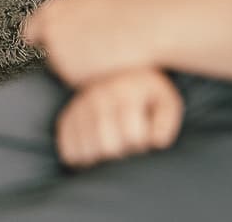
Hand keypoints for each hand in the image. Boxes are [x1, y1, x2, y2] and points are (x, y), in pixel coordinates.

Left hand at [24, 0, 167, 86]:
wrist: (152, 27)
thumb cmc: (132, 10)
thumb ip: (70, 11)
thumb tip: (57, 20)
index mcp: (56, 10)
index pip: (33, 27)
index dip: (38, 34)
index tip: (38, 39)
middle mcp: (53, 32)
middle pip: (51, 48)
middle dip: (66, 49)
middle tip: (95, 44)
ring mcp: (62, 56)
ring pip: (66, 65)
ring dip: (81, 63)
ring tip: (109, 50)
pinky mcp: (75, 76)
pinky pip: (80, 79)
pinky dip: (92, 75)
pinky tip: (111, 62)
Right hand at [55, 68, 182, 168]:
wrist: (116, 74)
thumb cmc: (146, 95)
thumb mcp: (166, 102)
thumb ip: (166, 122)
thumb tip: (155, 142)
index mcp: (125, 92)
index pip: (132, 137)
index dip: (141, 144)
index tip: (143, 136)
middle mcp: (96, 97)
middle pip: (108, 148)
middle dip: (122, 152)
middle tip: (126, 143)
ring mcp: (77, 108)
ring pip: (87, 153)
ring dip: (101, 157)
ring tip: (110, 144)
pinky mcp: (65, 118)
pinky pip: (68, 151)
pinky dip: (80, 157)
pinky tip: (93, 148)